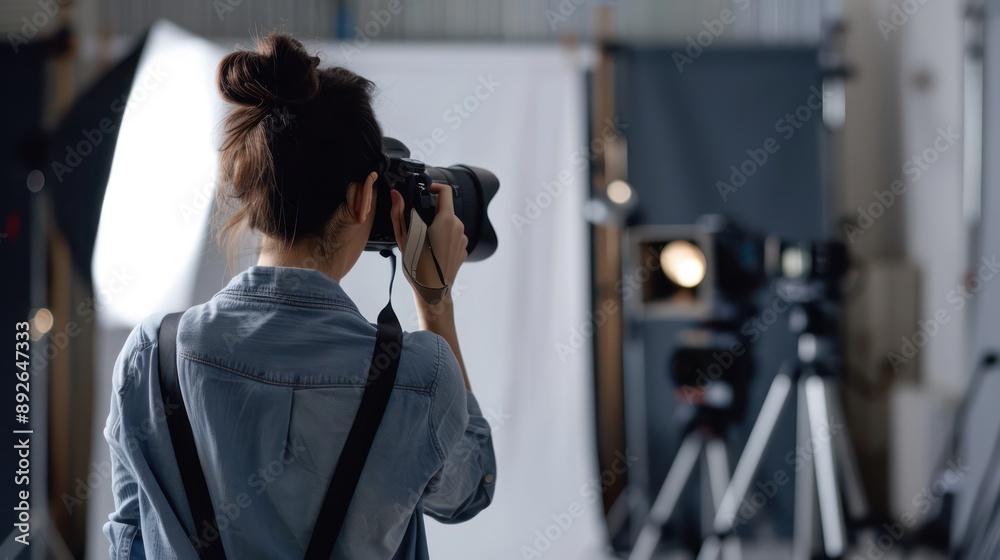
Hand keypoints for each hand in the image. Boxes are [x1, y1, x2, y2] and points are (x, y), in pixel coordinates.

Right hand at [390, 183, 467, 301]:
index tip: (426, 191)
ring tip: (424, 242)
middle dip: (432, 213)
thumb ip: (398, 213)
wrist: (433, 291)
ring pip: (449, 224)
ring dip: (437, 227)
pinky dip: (443, 239)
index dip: (434, 187)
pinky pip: (453, 238)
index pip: (445, 191)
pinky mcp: (463, 250)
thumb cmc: (418, 267)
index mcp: (446, 220)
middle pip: (446, 210)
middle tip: (417, 225)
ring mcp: (462, 239)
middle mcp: (458, 227)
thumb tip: (395, 195)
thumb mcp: (404, 238)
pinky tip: (432, 251)